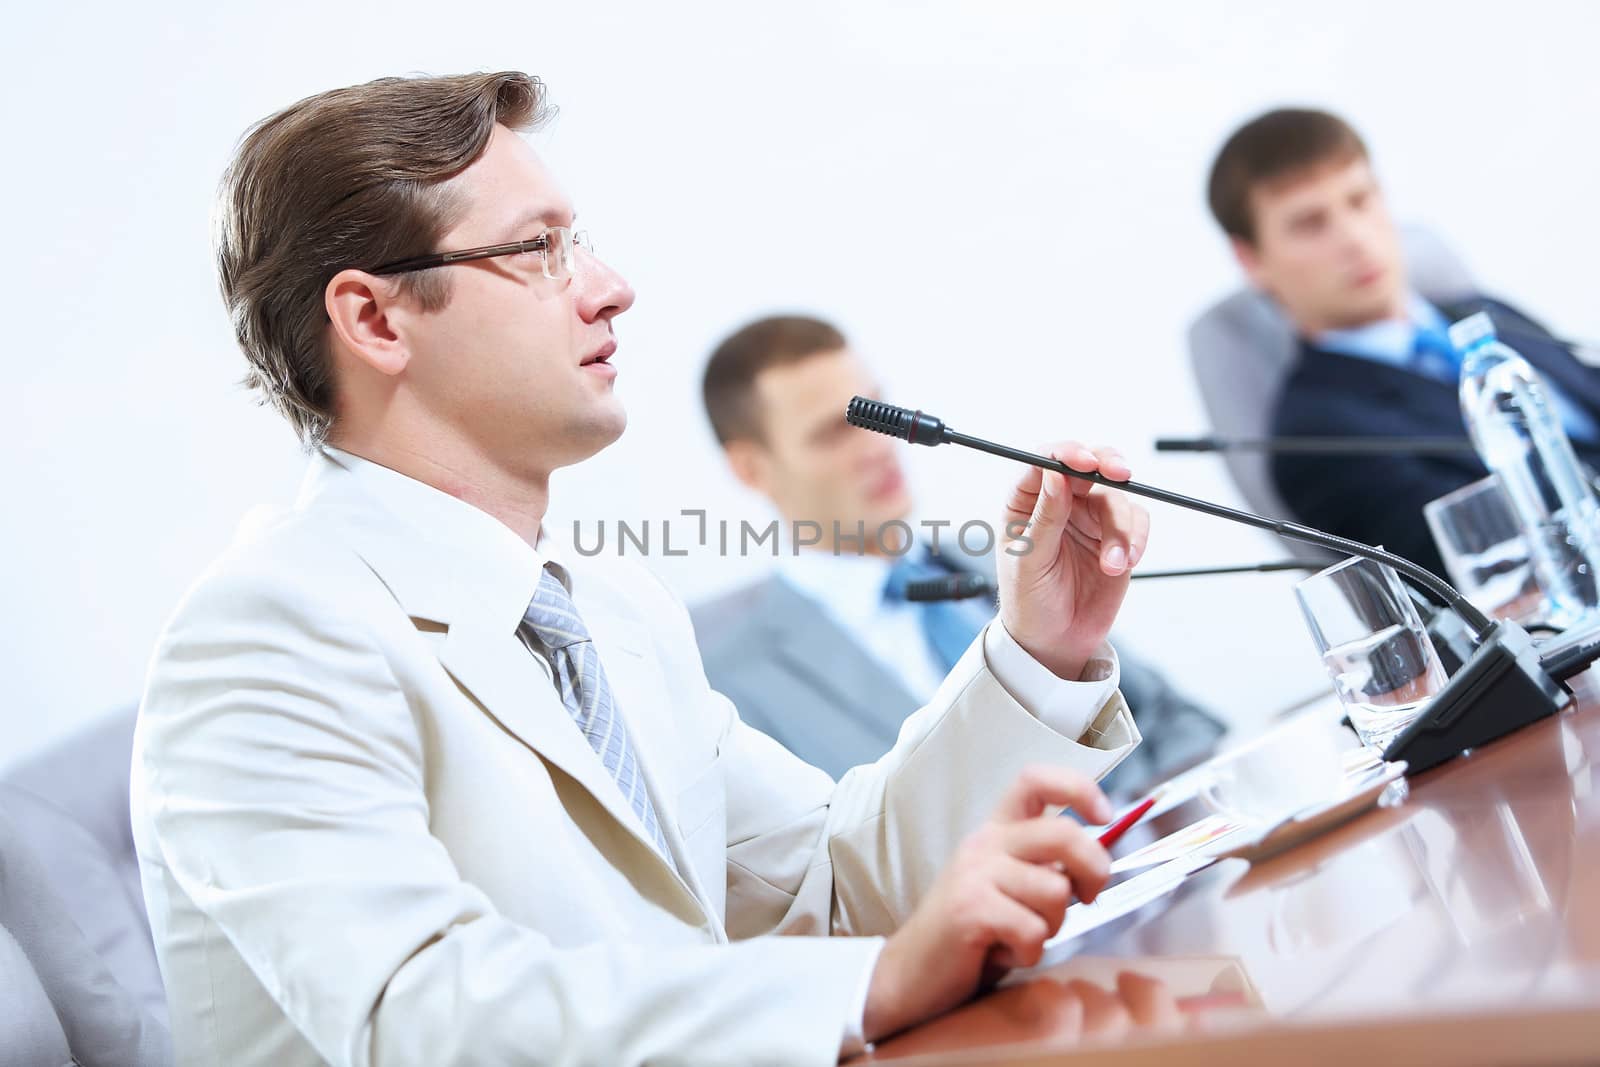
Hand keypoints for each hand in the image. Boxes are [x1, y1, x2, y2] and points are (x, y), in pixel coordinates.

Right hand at [862, 766, 1112, 1043]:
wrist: (911, 973)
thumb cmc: (971, 935)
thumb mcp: (1010, 889)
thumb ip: (1046, 868)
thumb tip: (1098, 861)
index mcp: (996, 831)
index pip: (1035, 780)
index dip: (1079, 788)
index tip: (1104, 816)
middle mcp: (984, 843)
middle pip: (1063, 833)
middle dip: (1094, 870)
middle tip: (1088, 897)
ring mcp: (974, 873)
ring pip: (1056, 890)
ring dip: (1052, 926)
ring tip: (1020, 936)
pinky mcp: (969, 909)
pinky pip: (1033, 930)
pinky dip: (1028, 952)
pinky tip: (1002, 953)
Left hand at [997, 441, 1148, 680]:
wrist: (1055, 641)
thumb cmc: (1029, 601)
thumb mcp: (1029, 560)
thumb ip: (1045, 517)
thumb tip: (1055, 474)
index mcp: (1025, 502)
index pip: (1043, 461)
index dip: (1065, 453)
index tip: (1083, 461)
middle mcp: (1058, 502)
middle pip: (1087, 464)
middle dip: (1106, 463)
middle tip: (1120, 473)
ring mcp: (1088, 517)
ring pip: (1116, 496)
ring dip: (1120, 527)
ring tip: (1112, 563)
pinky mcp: (1115, 536)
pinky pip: (1136, 521)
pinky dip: (1136, 539)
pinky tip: (1123, 563)